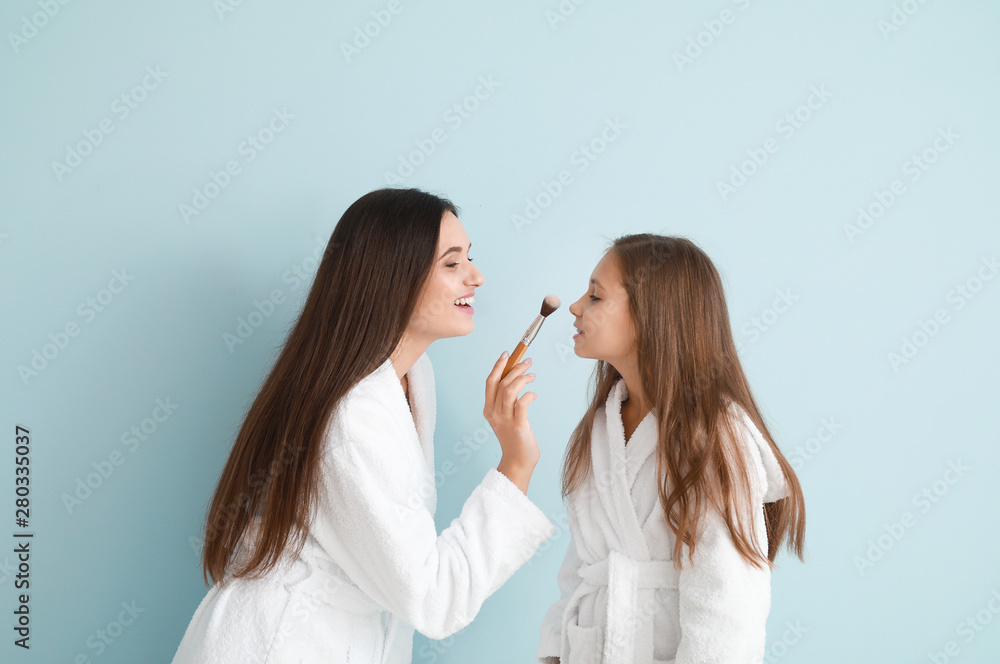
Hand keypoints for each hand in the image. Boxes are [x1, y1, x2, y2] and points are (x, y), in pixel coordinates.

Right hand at [484, 351, 539, 490]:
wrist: (518, 461)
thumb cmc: (514, 439)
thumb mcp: (505, 418)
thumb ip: (505, 402)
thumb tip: (515, 380)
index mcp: (488, 410)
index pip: (490, 382)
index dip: (498, 366)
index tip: (507, 354)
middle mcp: (494, 413)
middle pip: (501, 382)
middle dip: (515, 368)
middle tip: (528, 362)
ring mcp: (505, 419)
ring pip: (510, 389)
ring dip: (522, 378)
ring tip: (533, 375)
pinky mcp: (518, 425)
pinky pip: (523, 402)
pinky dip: (530, 394)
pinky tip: (535, 394)